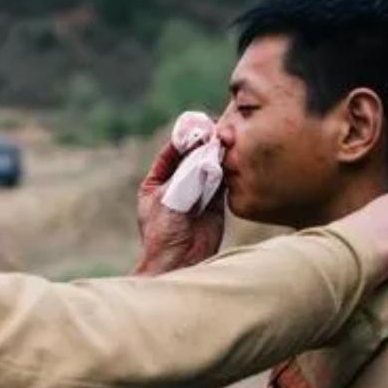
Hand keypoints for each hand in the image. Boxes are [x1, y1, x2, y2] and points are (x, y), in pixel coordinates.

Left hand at [133, 141, 224, 275]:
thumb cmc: (163, 231)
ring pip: (207, 169)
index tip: (196, 126)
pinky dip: (226, 172)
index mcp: (155, 183)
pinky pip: (221, 183)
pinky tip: (231, 159)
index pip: (169, 154)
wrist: (178, 261)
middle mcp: (176, 187)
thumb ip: (186, 172)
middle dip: (202, 145)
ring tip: (226, 141)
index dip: (182, 139)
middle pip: (190, 159)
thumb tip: (204, 149)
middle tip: (215, 131)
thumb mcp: (170, 195)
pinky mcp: (213, 205)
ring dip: (215, 157)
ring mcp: (195, 195)